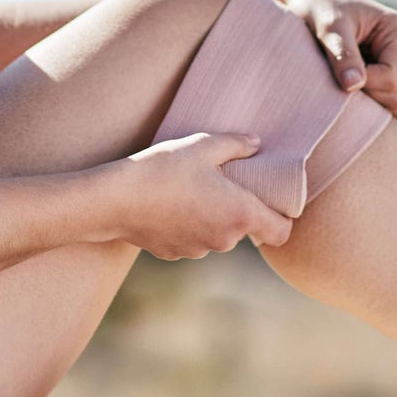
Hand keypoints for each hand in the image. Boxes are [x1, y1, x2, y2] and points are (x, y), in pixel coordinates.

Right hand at [108, 132, 292, 259]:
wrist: (114, 199)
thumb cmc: (163, 169)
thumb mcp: (202, 146)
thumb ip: (236, 144)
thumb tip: (256, 143)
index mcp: (240, 214)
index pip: (281, 232)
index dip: (282, 218)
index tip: (272, 202)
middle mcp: (224, 239)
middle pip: (246, 229)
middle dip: (238, 209)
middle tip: (223, 183)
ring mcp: (198, 250)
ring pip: (217, 234)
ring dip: (212, 217)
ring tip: (192, 190)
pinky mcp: (175, 254)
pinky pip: (192, 239)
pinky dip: (189, 225)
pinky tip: (171, 204)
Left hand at [254, 0, 396, 120]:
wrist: (306, 1)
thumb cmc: (316, 7)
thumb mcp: (328, 26)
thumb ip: (342, 54)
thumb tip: (353, 86)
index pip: (393, 77)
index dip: (366, 85)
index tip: (337, 75)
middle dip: (370, 98)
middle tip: (338, 81)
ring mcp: (396, 63)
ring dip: (370, 105)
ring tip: (341, 84)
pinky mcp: (385, 75)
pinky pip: (388, 106)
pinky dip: (369, 107)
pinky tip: (345, 91)